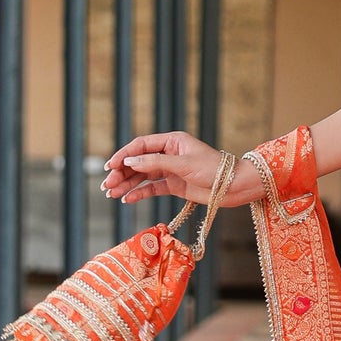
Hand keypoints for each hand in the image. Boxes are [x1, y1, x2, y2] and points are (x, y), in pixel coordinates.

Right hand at [102, 130, 239, 207]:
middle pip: (138, 162)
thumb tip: (130, 162)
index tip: (110, 166)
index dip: (123, 155)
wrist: (233, 187)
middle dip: (121, 173)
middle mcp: (169, 153)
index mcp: (172, 141)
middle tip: (107, 185)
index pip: (141, 146)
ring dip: (127, 184)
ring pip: (143, 176)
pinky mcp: (174, 185)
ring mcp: (170, 170)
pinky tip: (127, 199)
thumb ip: (156, 163)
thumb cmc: (213, 169)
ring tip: (111, 194)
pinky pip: (152, 188)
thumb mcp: (183, 164)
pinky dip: (139, 193)